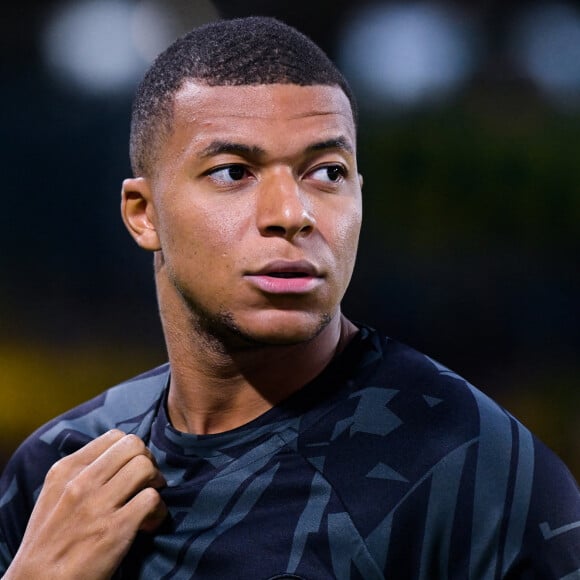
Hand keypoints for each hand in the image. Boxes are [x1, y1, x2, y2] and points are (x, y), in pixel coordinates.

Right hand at [4, 429, 166, 579]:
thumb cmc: (49, 542)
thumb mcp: (55, 495)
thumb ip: (82, 472)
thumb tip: (117, 458)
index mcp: (66, 470)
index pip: (115, 436)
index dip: (131, 450)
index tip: (130, 470)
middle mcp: (81, 481)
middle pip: (134, 445)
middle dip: (147, 461)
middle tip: (146, 482)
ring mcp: (98, 504)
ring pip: (145, 467)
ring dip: (156, 483)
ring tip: (148, 501)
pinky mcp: (116, 528)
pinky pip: (153, 499)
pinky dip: (159, 511)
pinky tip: (149, 524)